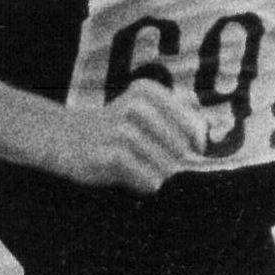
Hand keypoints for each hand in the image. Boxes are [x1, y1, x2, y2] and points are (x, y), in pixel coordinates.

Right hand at [56, 81, 206, 192]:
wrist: (64, 137)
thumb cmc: (114, 128)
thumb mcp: (143, 107)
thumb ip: (178, 107)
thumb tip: (209, 123)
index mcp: (147, 91)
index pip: (194, 125)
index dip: (198, 143)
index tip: (191, 152)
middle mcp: (135, 106)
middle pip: (182, 148)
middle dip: (176, 162)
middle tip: (161, 166)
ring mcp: (120, 130)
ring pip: (167, 166)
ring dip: (161, 175)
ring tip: (147, 173)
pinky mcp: (108, 155)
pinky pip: (147, 178)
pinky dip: (148, 184)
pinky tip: (139, 182)